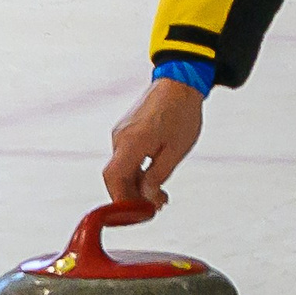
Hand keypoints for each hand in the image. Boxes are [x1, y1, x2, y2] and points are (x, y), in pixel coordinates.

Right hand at [103, 77, 204, 207]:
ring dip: (137, 184)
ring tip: (161, 195)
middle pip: (115, 176)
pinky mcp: (126, 129)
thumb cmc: (182, 114)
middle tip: (156, 207)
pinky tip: (154, 177)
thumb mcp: (175, 151)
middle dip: (132, 196)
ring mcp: (121, 132)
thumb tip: (146, 200)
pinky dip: (137, 171)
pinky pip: (126, 157)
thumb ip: (157, 177)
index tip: (138, 213)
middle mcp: (120, 137)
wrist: (180, 81)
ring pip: (122, 168)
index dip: (121, 200)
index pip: (113, 179)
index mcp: (131, 142)